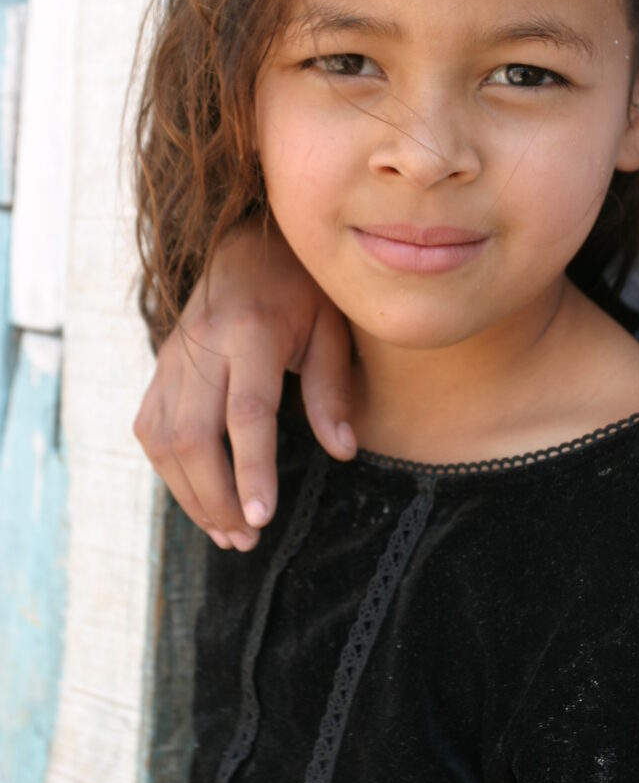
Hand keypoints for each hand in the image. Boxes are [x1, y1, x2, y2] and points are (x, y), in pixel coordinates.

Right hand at [133, 223, 354, 548]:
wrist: (247, 243)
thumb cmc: (301, 288)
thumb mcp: (331, 327)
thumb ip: (332, 389)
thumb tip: (344, 450)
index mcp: (253, 331)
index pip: (246, 412)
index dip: (252, 468)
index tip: (262, 518)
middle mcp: (204, 344)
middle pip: (193, 435)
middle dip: (217, 497)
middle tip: (247, 539)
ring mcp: (174, 356)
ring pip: (163, 439)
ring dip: (190, 494)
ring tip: (227, 532)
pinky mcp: (161, 367)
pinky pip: (149, 428)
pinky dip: (169, 471)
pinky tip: (199, 497)